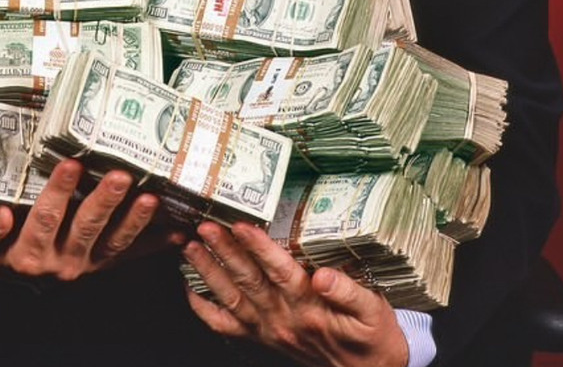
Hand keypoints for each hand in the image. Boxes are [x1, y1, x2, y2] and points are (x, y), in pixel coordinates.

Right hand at [0, 158, 184, 280]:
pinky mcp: (106, 263)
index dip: (58, 192)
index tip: (70, 164)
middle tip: (120, 175)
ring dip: (135, 220)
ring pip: (115, 242)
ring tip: (151, 198)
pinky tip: (180, 230)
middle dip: (104, 201)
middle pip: (85, 228)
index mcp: (29, 251)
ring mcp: (88, 264)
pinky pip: (133, 254)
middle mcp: (61, 261)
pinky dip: (158, 243)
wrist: (12, 273)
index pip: (45, 219)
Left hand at [183, 221, 408, 366]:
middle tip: (205, 227)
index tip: (241, 225)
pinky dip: (204, 309)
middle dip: (225, 252)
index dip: (259, 247)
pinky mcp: (261, 338)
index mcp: (310, 307)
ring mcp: (269, 331)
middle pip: (249, 281)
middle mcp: (284, 319)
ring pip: (233, 299)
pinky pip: (226, 327)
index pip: (280, 271)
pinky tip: (190, 288)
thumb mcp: (372, 309)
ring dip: (209, 273)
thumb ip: (348, 291)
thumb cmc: (371, 333)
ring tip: (191, 247)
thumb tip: (323, 275)